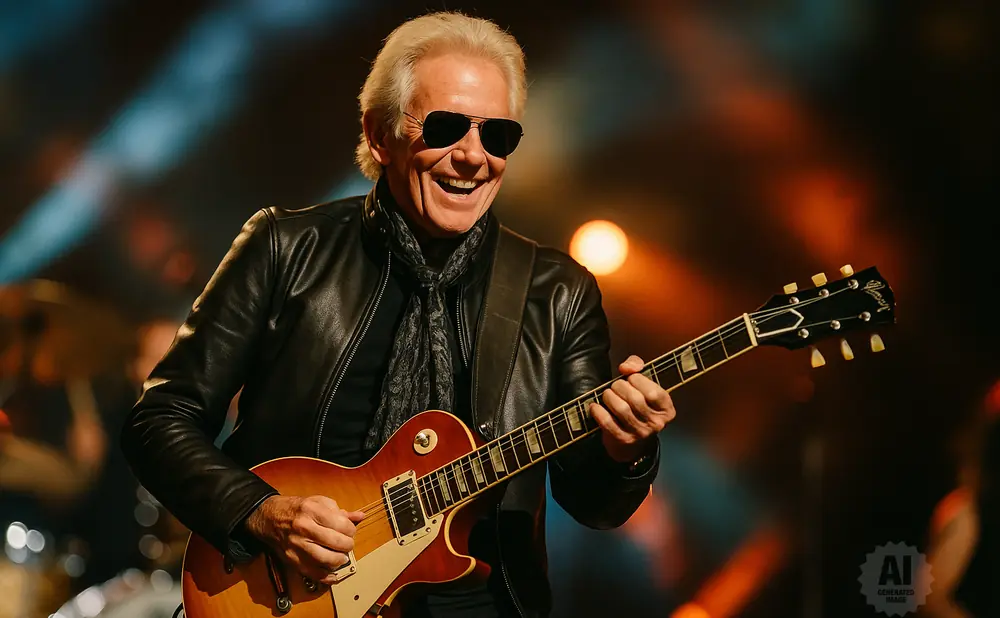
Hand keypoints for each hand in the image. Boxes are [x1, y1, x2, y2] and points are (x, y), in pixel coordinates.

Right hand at [245, 495, 365, 584]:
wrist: (269, 517)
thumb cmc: (296, 509)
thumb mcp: (317, 502)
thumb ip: (339, 511)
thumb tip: (359, 516)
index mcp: (311, 510)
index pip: (341, 524)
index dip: (351, 530)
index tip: (350, 531)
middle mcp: (303, 528)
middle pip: (336, 542)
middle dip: (348, 545)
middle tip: (347, 544)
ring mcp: (297, 545)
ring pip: (326, 560)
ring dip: (339, 560)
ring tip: (341, 557)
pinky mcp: (292, 560)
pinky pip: (313, 573)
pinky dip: (326, 577)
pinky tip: (333, 574)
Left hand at [589, 355, 675, 462]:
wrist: (633, 441)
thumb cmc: (638, 404)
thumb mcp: (644, 384)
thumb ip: (637, 367)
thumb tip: (626, 367)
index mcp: (666, 409)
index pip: (653, 392)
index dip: (638, 380)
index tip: (630, 378)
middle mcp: (656, 423)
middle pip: (635, 399)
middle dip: (620, 387)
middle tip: (615, 386)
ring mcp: (641, 433)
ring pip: (622, 409)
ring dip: (609, 397)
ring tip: (607, 394)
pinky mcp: (624, 440)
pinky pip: (608, 423)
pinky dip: (599, 412)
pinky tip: (595, 407)